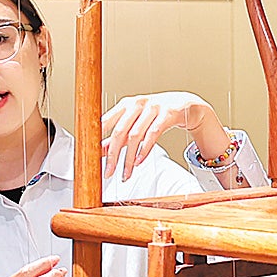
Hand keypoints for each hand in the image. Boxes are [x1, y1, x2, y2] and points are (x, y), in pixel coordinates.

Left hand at [100, 92, 216, 180]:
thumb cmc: (157, 113)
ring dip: (129, 158)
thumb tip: (101, 150)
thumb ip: (120, 136)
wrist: (186, 105)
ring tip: (126, 173)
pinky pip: (153, 134)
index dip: (98, 138)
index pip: (107, 121)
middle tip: (109, 172)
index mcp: (126, 104)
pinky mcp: (167, 114)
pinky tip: (140, 161)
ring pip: (136, 135)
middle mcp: (138, 104)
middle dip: (113, 155)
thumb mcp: (136, 122)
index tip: (91, 154)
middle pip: (120, 131)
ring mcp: (153, 107)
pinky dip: (145, 150)